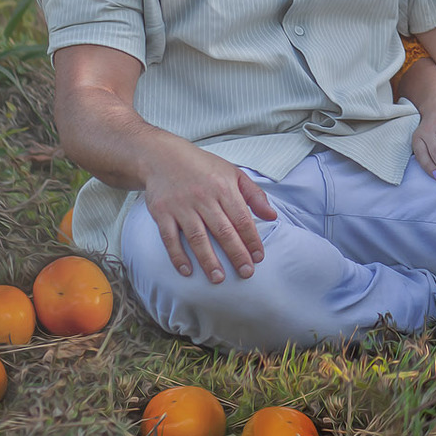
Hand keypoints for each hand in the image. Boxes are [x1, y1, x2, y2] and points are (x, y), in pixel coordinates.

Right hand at [140, 138, 279, 282]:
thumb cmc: (203, 167)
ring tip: (219, 279)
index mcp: (224, 188)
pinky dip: (178, 256)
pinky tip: (187, 271)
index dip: (251, 240)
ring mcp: (181, 206)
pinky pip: (170, 238)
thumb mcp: (233, 173)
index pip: (242, 219)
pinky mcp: (162, 213)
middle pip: (223, 231)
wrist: (162, 157)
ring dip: (209, 260)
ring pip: (197, 238)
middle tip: (246, 273)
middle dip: (236, 254)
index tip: (259, 257)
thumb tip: (272, 216)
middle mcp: (204, 198)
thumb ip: (254, 195)